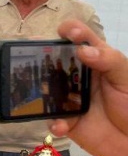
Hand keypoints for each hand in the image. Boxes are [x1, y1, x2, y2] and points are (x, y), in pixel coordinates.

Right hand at [50, 20, 127, 155]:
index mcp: (95, 59)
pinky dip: (54, 122)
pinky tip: (62, 124)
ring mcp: (69, 98)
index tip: (67, 33)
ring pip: (46, 88)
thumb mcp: (126, 78)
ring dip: (40, 89)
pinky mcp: (65, 120)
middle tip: (35, 56)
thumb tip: (82, 49)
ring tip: (41, 91)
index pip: (79, 37)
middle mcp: (77, 76)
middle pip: (54, 60)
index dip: (70, 31)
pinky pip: (52, 119)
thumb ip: (109, 60)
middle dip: (41, 56)